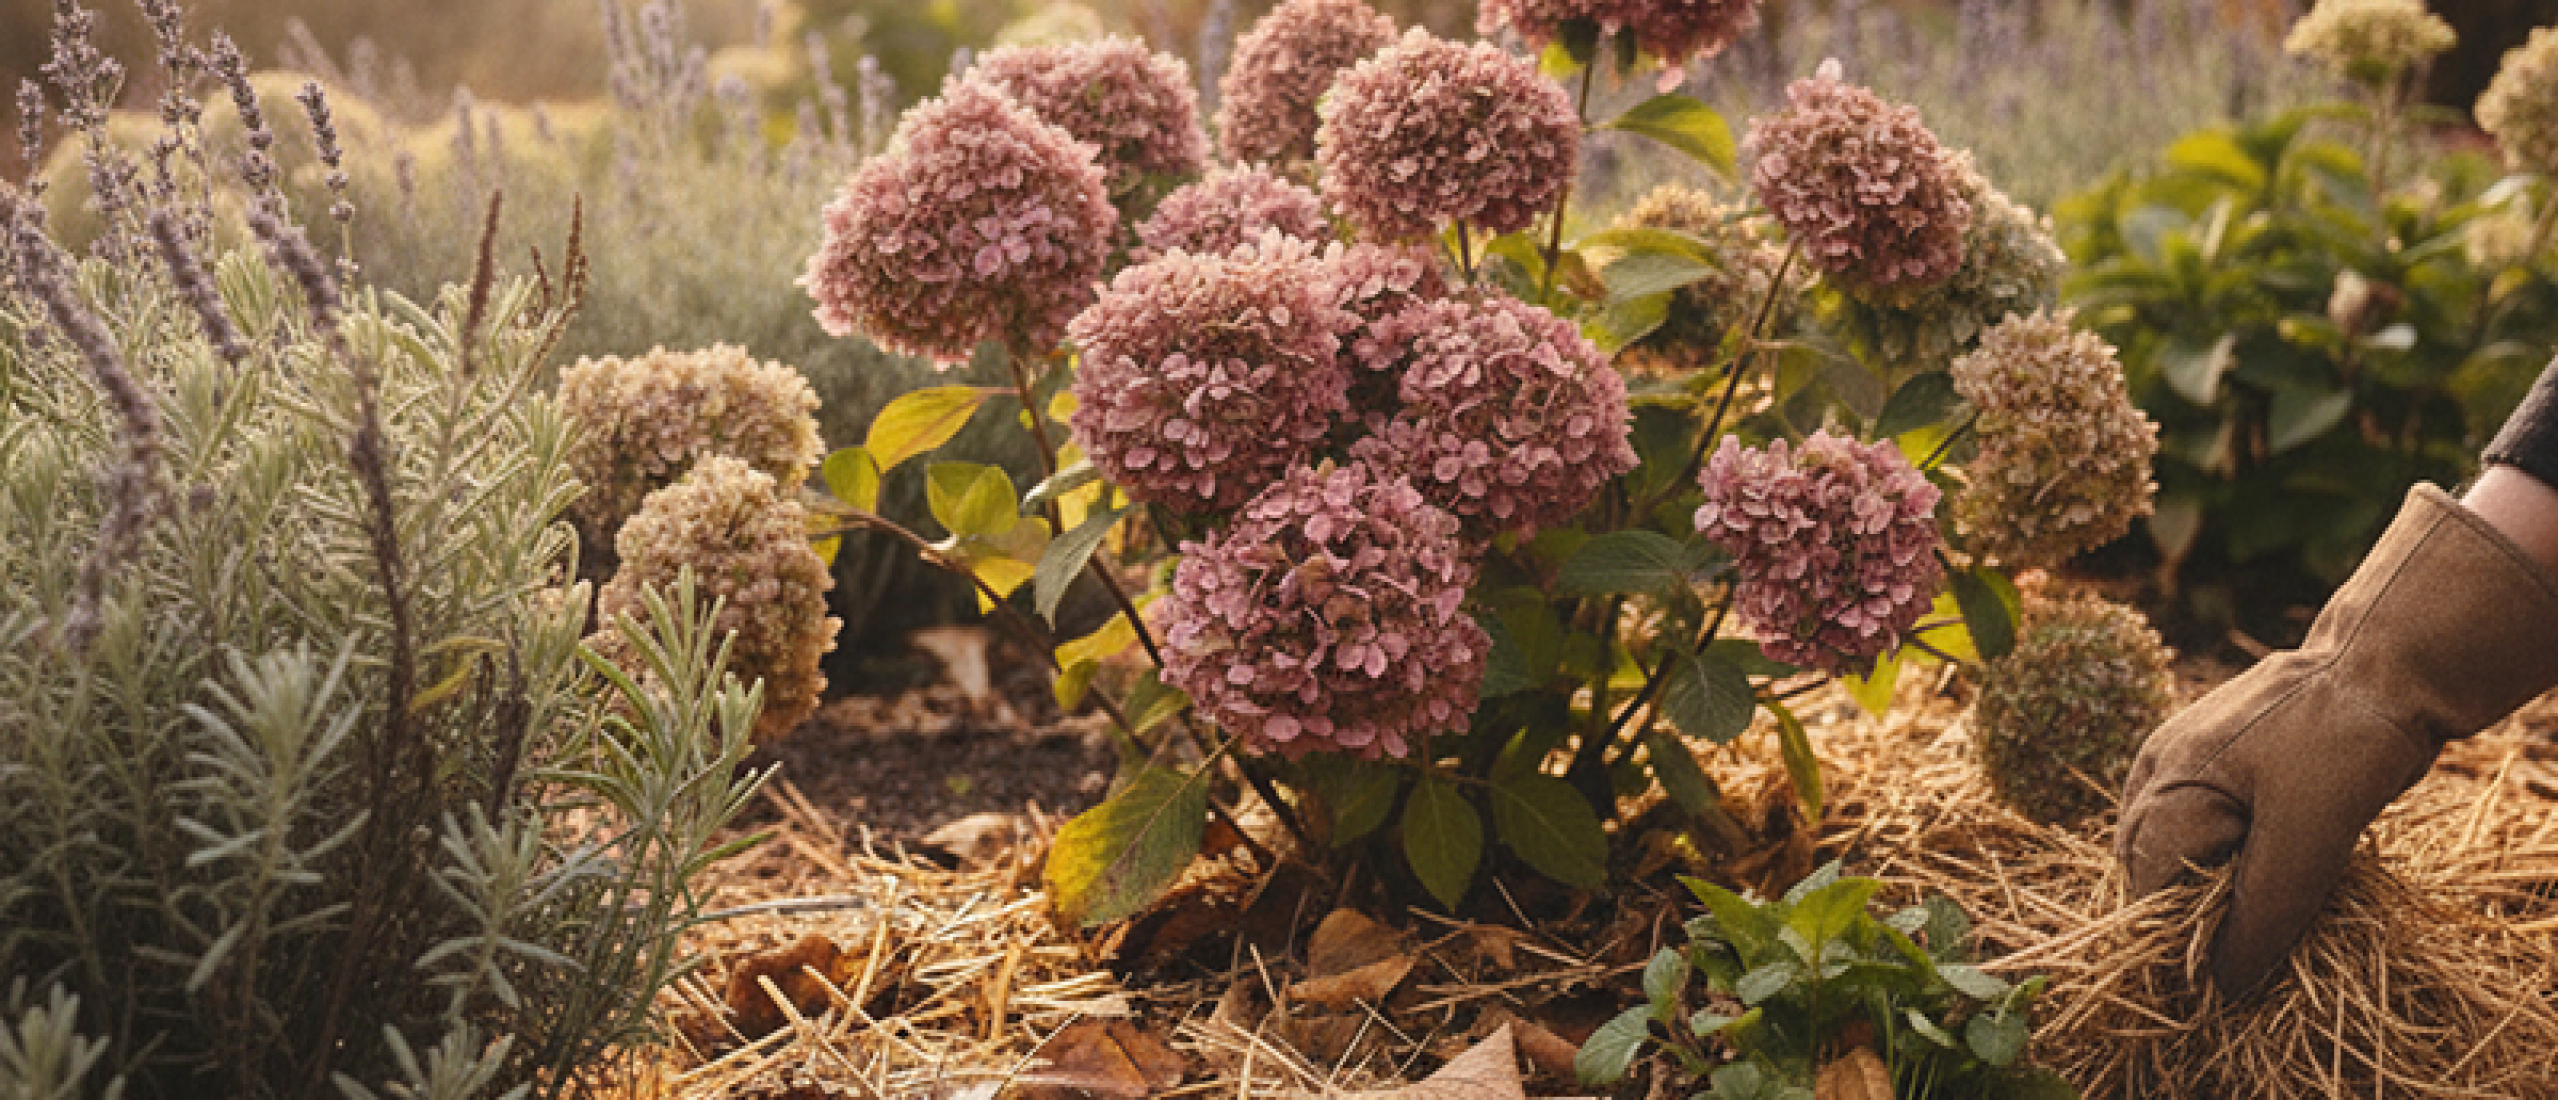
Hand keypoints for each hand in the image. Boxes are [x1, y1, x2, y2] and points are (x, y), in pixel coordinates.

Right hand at [2114, 659, 2435, 995]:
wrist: (2386, 664)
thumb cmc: (2345, 742)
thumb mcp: (2309, 837)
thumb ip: (2263, 911)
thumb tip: (2225, 983)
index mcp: (2163, 787)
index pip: (2144, 893)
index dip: (2184, 939)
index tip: (2240, 960)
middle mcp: (2154, 772)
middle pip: (2149, 872)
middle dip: (2197, 910)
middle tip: (2266, 920)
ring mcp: (2177, 759)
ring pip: (2174, 849)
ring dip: (2215, 881)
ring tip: (2277, 881)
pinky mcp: (2210, 756)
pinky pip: (2199, 823)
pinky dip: (2229, 851)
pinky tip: (2275, 850)